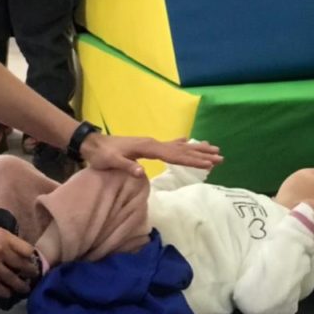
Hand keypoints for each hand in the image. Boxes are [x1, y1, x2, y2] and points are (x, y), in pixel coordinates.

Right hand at [0, 223, 41, 297]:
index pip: (27, 249)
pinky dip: (5, 292)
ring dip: (21, 286)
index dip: (31, 257)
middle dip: (30, 273)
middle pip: (24, 265)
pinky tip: (8, 294)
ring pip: (14, 279)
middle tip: (33, 278)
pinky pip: (0, 288)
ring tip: (24, 289)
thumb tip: (12, 249)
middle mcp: (1, 250)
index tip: (31, 261)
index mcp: (3, 236)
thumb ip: (0, 240)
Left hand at [80, 135, 223, 177]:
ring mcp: (151, 143)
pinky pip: (169, 145)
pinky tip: (189, 142)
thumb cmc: (101, 155)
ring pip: (178, 146)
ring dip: (196, 149)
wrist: (92, 144)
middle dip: (201, 154)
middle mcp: (153, 143)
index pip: (174, 156)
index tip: (208, 164)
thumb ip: (127, 166)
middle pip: (182, 150)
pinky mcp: (147, 145)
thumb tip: (142, 172)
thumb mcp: (111, 162)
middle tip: (220, 157)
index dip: (192, 161)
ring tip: (214, 149)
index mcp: (148, 147)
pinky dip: (181, 144)